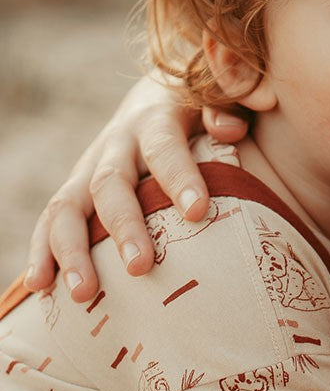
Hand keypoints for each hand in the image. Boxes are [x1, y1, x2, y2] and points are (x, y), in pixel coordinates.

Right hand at [24, 77, 248, 301]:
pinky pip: (51, 220)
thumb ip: (227, 107)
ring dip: (71, 250)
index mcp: (157, 117)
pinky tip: (40, 286)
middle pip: (110, 182)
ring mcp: (90, 166)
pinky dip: (41, 252)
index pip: (164, 146)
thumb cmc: (201, 107)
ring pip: (69, 205)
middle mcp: (117, 142)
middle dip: (124, 226)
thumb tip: (229, 129)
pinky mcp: (76, 189)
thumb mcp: (217, 98)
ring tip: (82, 294)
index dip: (179, 176)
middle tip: (141, 267)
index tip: (198, 211)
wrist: (157, 96)